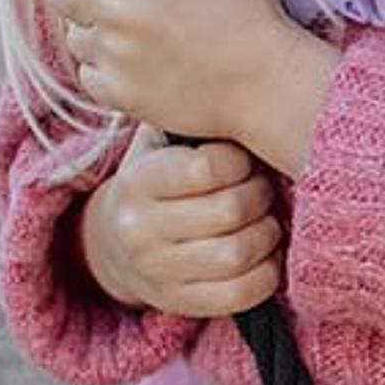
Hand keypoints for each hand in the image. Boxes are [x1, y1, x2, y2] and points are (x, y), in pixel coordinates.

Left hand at [39, 0, 336, 175]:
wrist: (271, 86)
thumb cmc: (253, 11)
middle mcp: (113, 8)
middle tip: (129, 1)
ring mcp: (113, 54)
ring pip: (74, 36)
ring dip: (97, 34)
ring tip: (146, 37)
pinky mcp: (118, 93)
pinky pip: (88, 75)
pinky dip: (110, 72)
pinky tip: (149, 66)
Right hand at [78, 135, 281, 319]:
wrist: (118, 244)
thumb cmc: (160, 182)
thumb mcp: (160, 145)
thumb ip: (186, 119)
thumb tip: (242, 80)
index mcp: (137, 181)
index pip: (206, 168)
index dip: (239, 164)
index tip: (242, 162)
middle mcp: (139, 228)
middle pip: (230, 211)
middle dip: (258, 197)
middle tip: (261, 190)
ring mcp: (159, 270)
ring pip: (238, 255)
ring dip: (266, 235)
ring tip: (265, 221)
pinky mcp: (180, 304)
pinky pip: (241, 294)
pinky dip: (266, 274)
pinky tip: (265, 256)